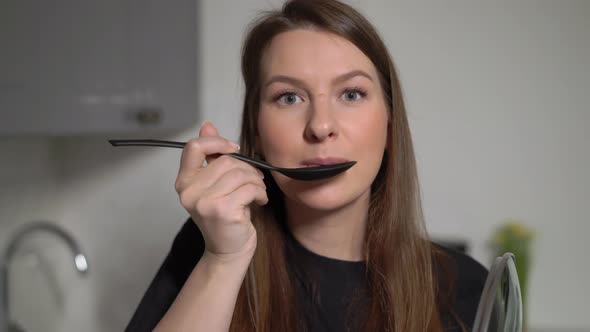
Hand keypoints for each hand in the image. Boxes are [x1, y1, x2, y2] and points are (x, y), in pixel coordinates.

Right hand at [174, 121, 267, 262]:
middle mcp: (189, 191)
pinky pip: (249, 188)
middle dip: (247, 169)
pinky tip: (259, 201)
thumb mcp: (215, 184)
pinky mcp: (222, 210)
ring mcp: (204, 202)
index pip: (193, 147)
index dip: (216, 142)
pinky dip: (260, 193)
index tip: (233, 149)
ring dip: (256, 181)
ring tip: (257, 192)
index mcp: (184, 181)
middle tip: (254, 181)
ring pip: (240, 174)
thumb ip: (211, 156)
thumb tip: (207, 125)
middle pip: (226, 161)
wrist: (228, 251)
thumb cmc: (225, 216)